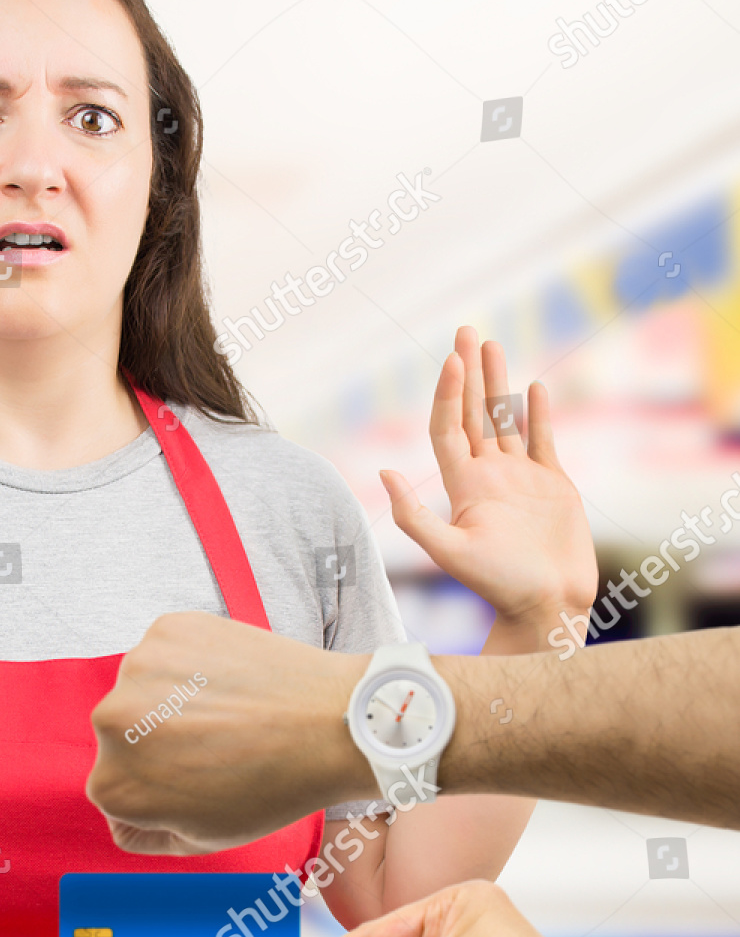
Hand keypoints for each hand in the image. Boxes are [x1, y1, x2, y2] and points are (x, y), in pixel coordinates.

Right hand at [86, 612, 370, 853]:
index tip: (197, 781)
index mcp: (111, 785)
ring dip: (172, 699)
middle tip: (215, 746)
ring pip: (143, 690)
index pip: (114, 786)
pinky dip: (191, 663)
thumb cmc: (272, 786)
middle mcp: (108, 722)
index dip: (157, 788)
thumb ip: (143, 832)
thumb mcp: (201, 838)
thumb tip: (123, 814)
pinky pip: (167, 651)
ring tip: (227, 713)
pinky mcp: (166, 629)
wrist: (332, 722)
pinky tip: (229, 681)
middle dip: (157, 740)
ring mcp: (136, 667)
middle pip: (121, 735)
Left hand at [380, 327, 596, 629]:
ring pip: (506, 420)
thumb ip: (414, 515)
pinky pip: (542, 441)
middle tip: (465, 331)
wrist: (546, 606)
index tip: (452, 359)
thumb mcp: (448, 551)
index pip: (449, 427)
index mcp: (463, 485)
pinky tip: (534, 388)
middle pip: (474, 413)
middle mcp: (488, 476)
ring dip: (499, 383)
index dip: (449, 393)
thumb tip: (382, 472)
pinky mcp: (553, 485)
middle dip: (469, 372)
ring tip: (492, 344)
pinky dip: (538, 414)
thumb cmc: (497, 585)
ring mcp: (520, 479)